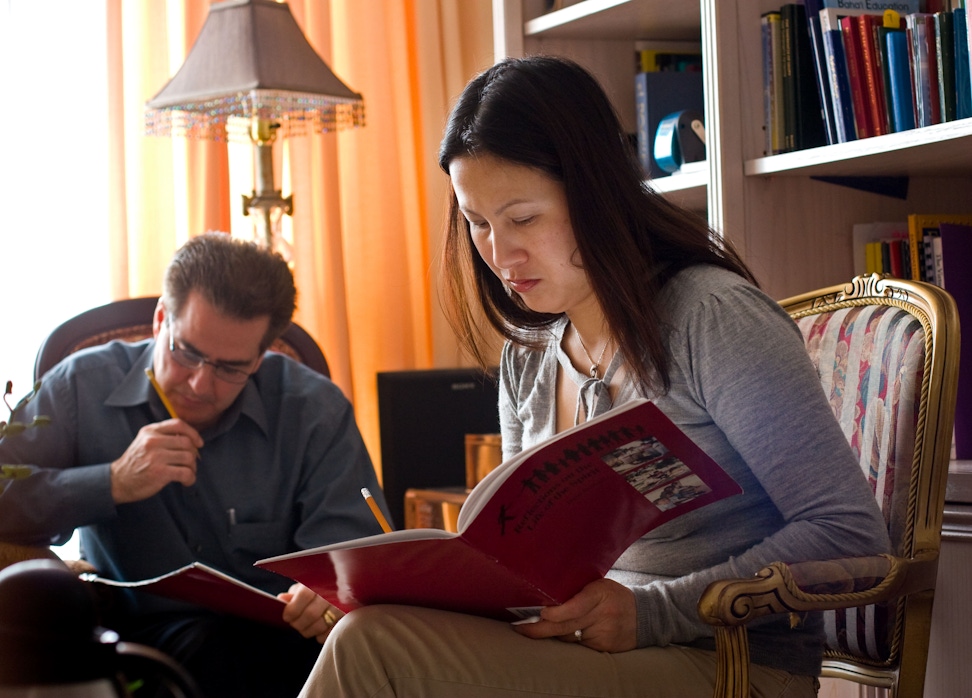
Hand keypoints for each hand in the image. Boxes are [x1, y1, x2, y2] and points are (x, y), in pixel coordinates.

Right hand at [110, 419, 202, 503]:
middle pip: (187, 442)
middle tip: (191, 463)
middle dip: (194, 454)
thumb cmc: (136, 462)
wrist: (118, 481)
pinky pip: (185, 473)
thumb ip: (163, 436)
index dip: (193, 433)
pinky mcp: (159, 473)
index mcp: (150, 431)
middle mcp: (152, 441)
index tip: (198, 443)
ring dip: (192, 467)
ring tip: (188, 472)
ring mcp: (156, 457)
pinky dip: (190, 478)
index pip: (178, 424)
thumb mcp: (144, 441)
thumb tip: (191, 439)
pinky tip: (186, 481)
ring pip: (188, 457)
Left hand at [279, 583, 342, 642]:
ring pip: (320, 626)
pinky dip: (320, 635)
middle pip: (311, 614)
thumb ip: (295, 592)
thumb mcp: (308, 584)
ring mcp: (342, 607)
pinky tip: (318, 630)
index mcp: (320, 581)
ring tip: (305, 627)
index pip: (304, 596)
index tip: (287, 616)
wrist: (347, 583)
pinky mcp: (347, 618)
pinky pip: (329, 633)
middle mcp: (333, 593)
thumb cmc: (323, 586)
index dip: (292, 609)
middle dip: (298, 623)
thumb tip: (281, 599)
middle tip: (294, 623)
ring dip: (307, 631)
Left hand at [512, 578, 636, 651]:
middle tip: (520, 628)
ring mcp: (603, 635)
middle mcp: (602, 616)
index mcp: (599, 595)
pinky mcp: (604, 649)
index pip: (574, 607)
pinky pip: (579, 646)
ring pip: (569, 638)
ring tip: (535, 628)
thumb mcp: (600, 584)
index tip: (540, 612)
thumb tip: (548, 597)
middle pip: (565, 627)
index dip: (554, 612)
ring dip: (554, 633)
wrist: (645, 615)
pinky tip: (564, 634)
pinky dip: (569, 640)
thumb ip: (578, 590)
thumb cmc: (616, 595)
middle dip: (539, 629)